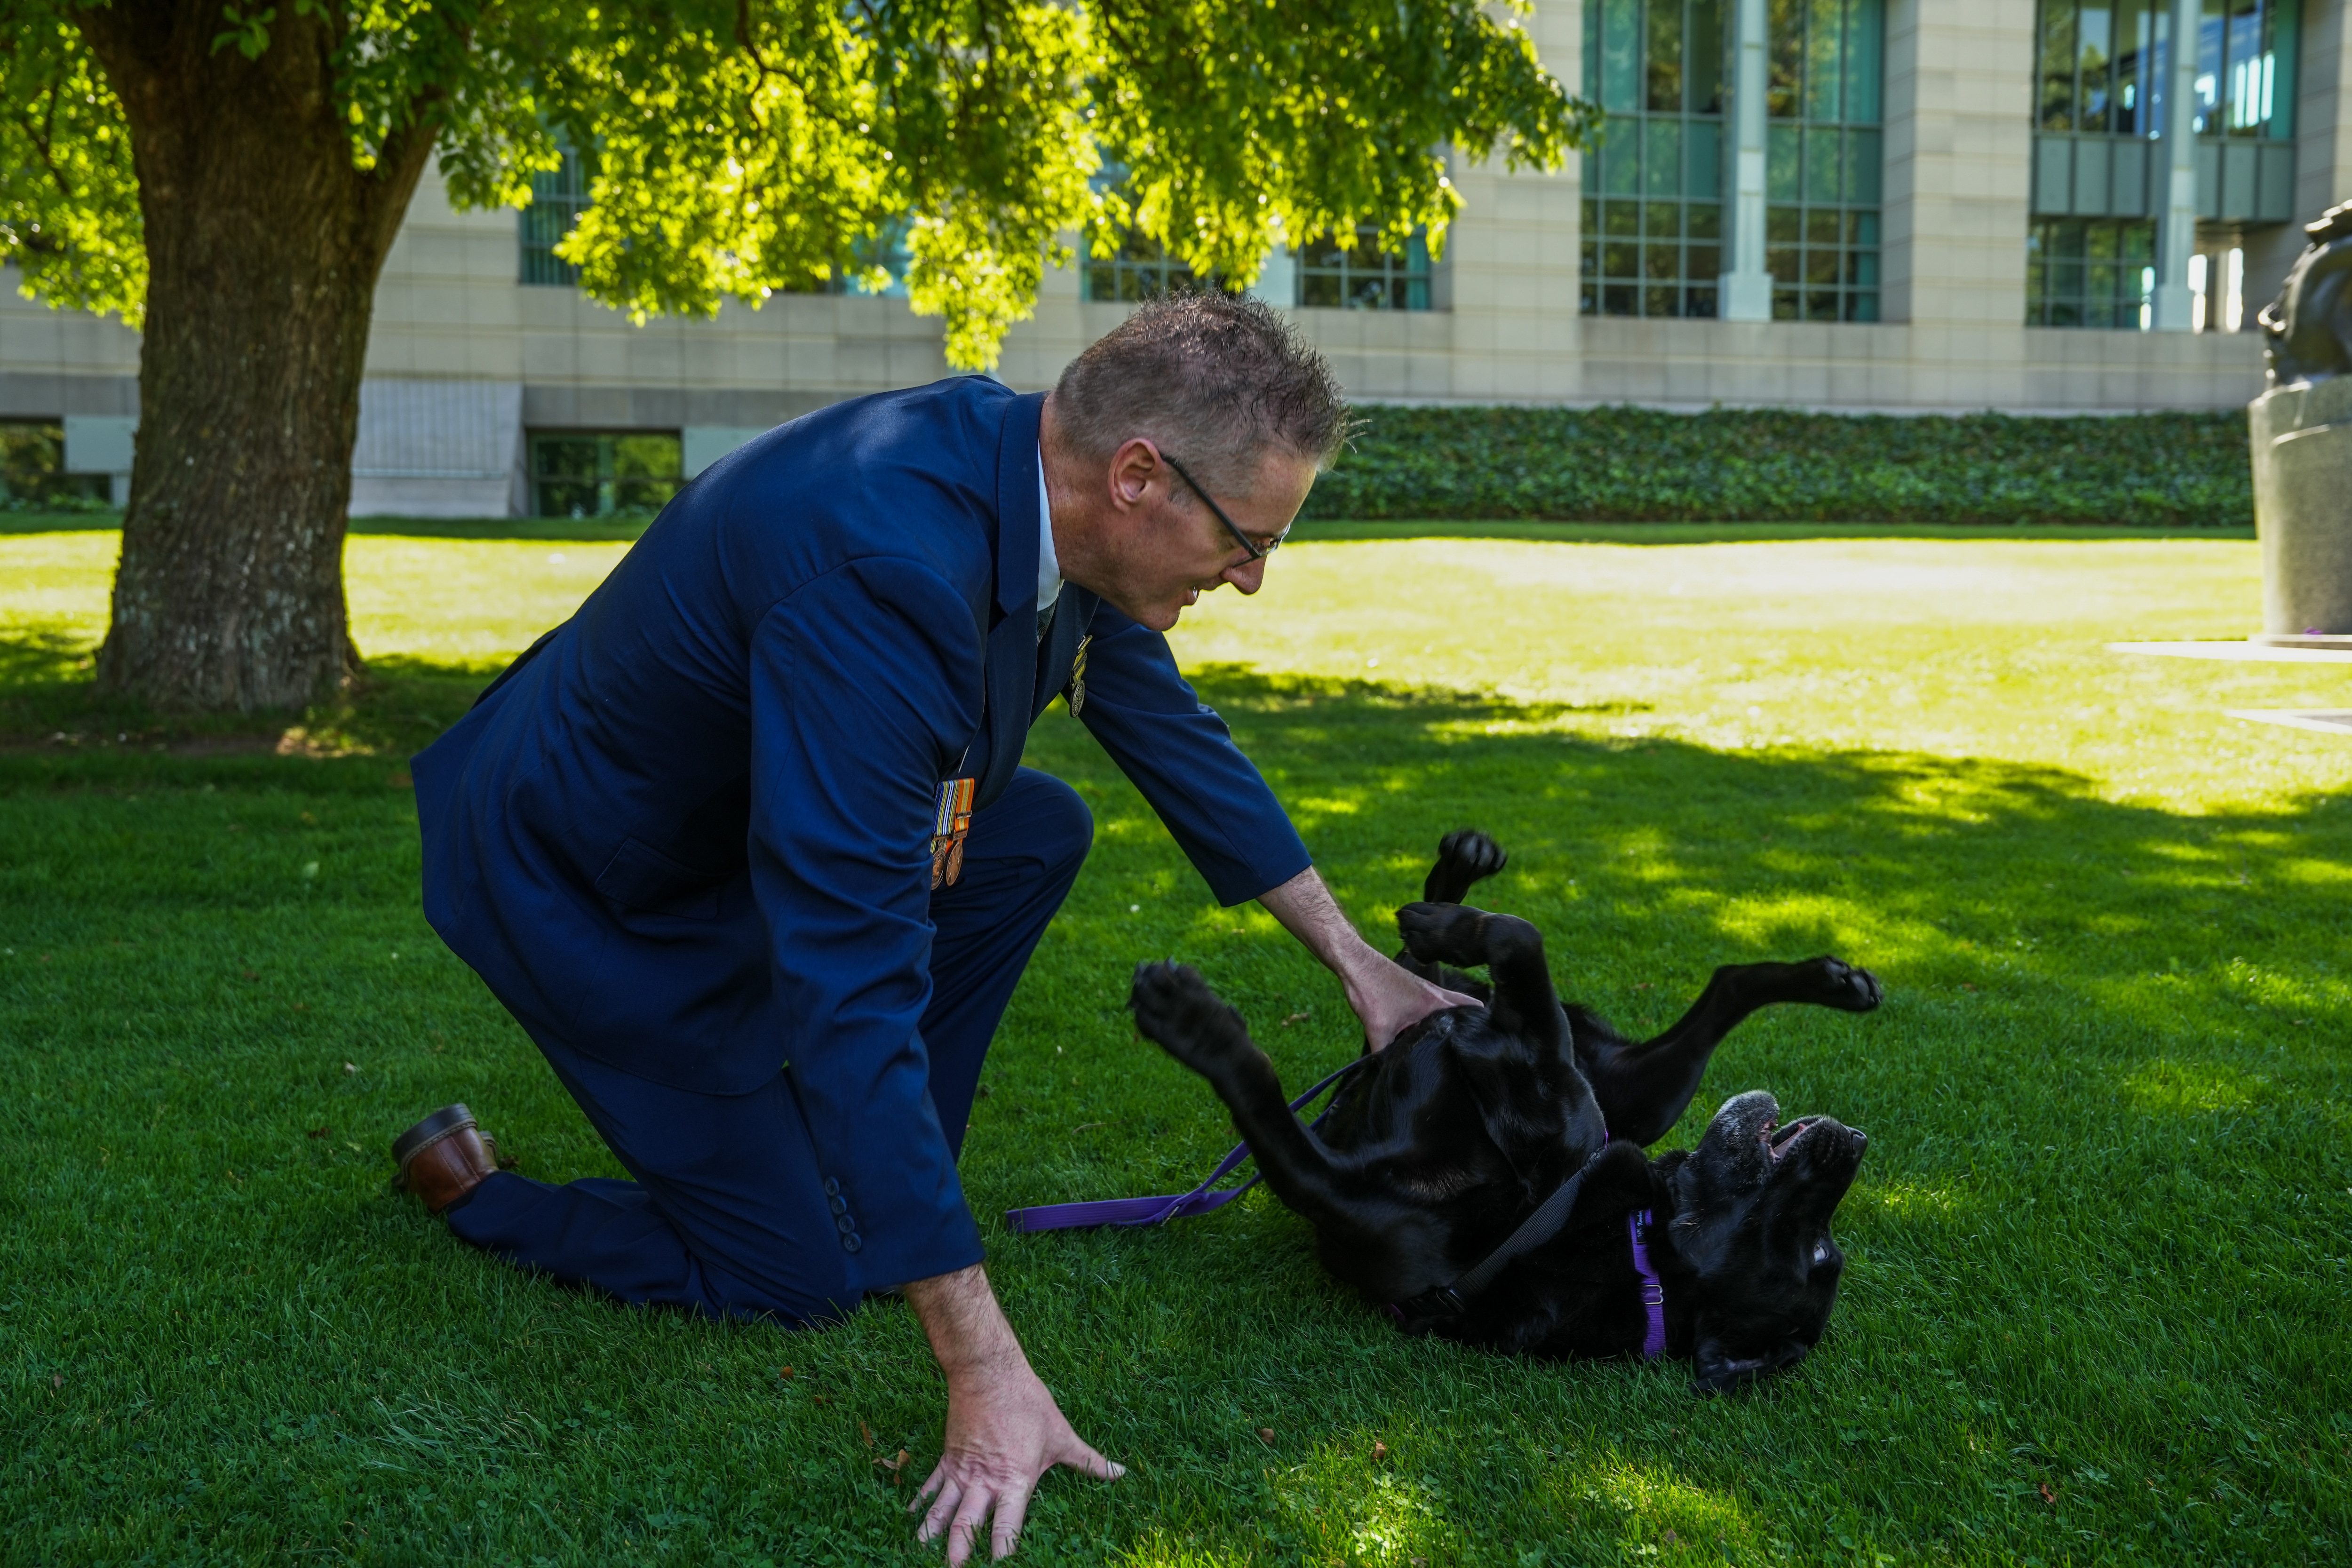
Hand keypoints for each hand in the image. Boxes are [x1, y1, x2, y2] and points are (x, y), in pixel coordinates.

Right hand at [902, 1264, 1123, 1563]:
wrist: (990, 1373)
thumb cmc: (1029, 1404)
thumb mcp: (1062, 1435)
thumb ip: (1090, 1461)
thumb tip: (1120, 1473)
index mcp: (1015, 1481)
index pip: (1007, 1528)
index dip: (1003, 1553)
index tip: (1000, 1566)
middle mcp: (985, 1482)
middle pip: (967, 1526)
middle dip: (960, 1552)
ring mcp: (963, 1470)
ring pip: (943, 1511)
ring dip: (933, 1534)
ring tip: (922, 1552)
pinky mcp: (949, 1457)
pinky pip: (931, 1486)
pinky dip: (921, 1504)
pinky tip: (911, 1519)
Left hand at [1342, 955, 1480, 1051]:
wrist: (1354, 962)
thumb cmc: (1369, 989)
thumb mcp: (1377, 1028)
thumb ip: (1384, 1053)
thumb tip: (1387, 1075)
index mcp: (1436, 1002)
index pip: (1471, 1012)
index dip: (1482, 1026)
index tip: (1490, 1043)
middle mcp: (1436, 994)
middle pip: (1465, 1007)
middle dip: (1472, 1022)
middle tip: (1476, 1043)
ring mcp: (1425, 990)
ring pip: (1449, 1006)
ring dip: (1453, 1019)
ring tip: (1454, 1041)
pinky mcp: (1413, 991)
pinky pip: (1432, 1005)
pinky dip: (1435, 1016)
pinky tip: (1424, 1031)